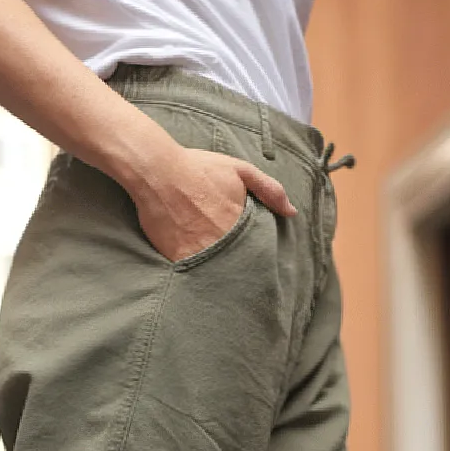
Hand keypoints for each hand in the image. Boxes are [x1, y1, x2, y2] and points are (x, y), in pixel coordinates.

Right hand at [130, 144, 295, 263]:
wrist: (158, 173)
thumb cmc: (199, 168)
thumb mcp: (241, 171)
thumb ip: (270, 190)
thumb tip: (292, 212)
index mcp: (240, 223)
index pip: (257, 250)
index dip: (257, 257)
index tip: (259, 262)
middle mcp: (222, 241)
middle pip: (238, 265)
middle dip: (240, 269)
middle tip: (243, 278)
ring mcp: (199, 251)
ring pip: (217, 272)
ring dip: (220, 275)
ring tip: (223, 282)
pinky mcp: (178, 258)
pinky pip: (192, 273)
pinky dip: (197, 275)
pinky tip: (199, 274)